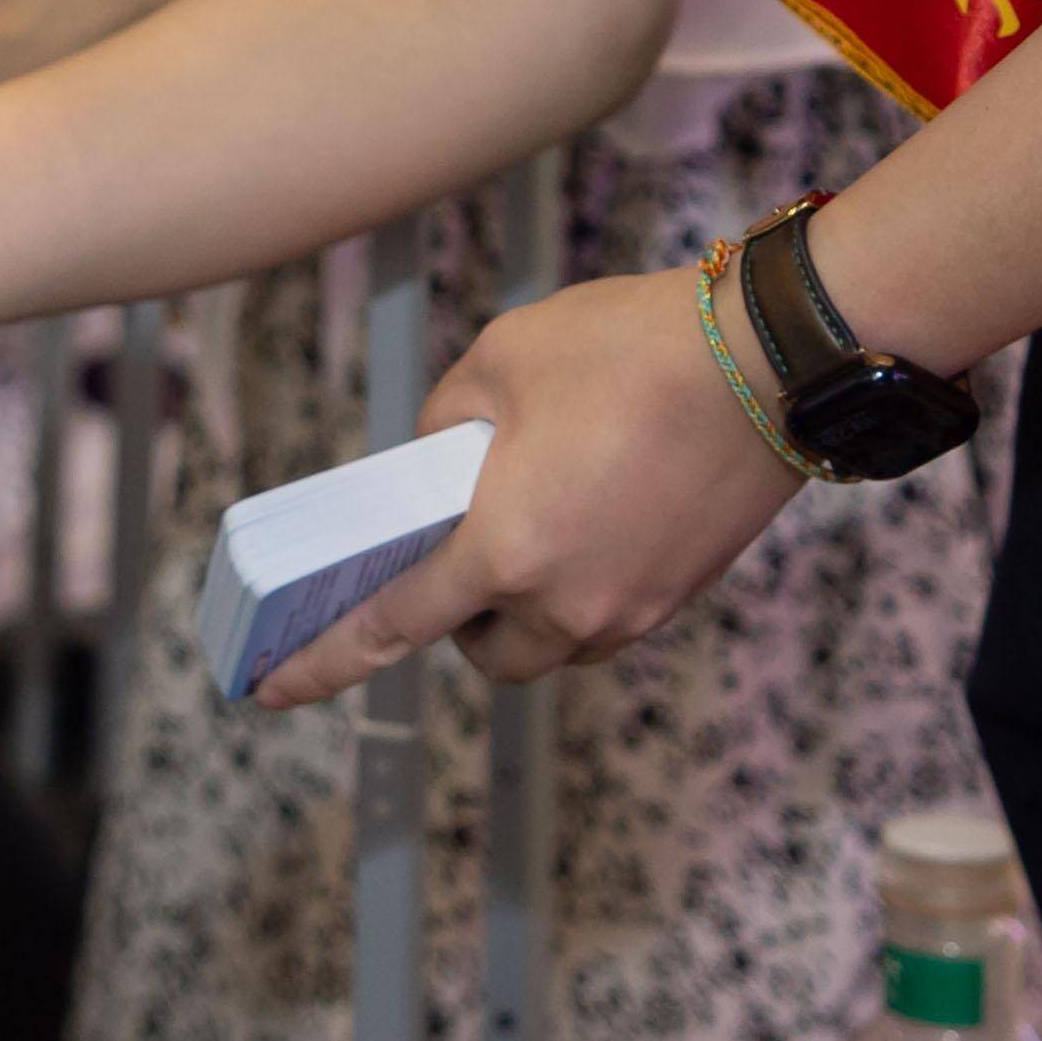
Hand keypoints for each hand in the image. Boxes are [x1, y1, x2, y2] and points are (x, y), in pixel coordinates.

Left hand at [254, 263, 806, 704]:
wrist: (771, 360)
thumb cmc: (629, 351)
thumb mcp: (498, 361)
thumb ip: (443, 425)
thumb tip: (436, 464)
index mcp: (505, 552)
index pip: (392, 628)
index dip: (324, 663)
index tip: (270, 690)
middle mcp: (568, 602)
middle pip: (487, 655)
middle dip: (456, 623)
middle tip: (449, 556)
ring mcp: (634, 607)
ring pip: (553, 645)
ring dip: (521, 613)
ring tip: (521, 530)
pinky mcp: (681, 592)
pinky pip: (606, 619)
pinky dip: (578, 591)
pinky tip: (581, 522)